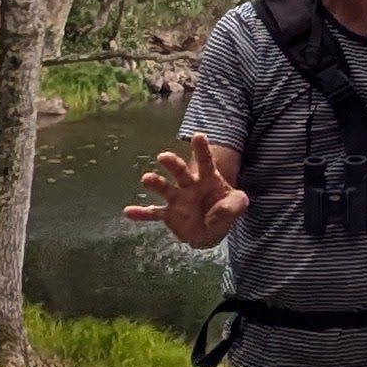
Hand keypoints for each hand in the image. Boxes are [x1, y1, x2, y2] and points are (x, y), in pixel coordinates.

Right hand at [124, 137, 245, 248]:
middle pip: (180, 171)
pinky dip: (141, 213)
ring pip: (165, 189)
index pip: (205, 161)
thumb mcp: (238, 206)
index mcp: (207, 178)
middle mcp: (189, 185)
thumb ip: (234, 205)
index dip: (201, 149)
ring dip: (155, 183)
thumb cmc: (224, 209)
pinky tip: (128, 211)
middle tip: (163, 156)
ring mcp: (177, 199)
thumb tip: (219, 211)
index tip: (198, 135)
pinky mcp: (169, 214)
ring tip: (146, 178)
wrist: (211, 230)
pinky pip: (154, 213)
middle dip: (172, 163)